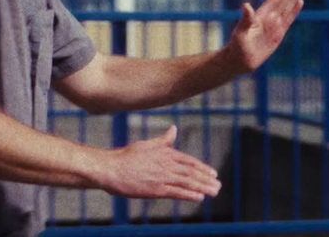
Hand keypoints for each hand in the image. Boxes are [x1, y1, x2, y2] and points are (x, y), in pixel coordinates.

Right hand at [92, 125, 220, 200]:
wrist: (110, 168)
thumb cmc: (126, 157)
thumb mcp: (148, 144)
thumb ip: (164, 140)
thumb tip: (174, 129)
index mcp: (166, 153)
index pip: (189, 161)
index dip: (202, 168)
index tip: (213, 173)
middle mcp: (167, 164)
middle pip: (192, 172)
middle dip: (206, 179)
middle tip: (218, 185)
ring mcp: (162, 177)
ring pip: (187, 182)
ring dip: (203, 187)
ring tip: (214, 192)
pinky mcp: (156, 189)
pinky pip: (177, 192)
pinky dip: (189, 194)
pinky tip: (199, 198)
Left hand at [227, 0, 308, 72]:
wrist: (240, 60)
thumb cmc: (237, 46)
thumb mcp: (240, 32)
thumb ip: (246, 19)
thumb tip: (246, 5)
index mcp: (262, 14)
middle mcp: (270, 16)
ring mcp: (275, 24)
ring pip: (289, 6)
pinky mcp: (279, 34)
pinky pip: (289, 19)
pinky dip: (295, 10)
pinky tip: (301, 1)